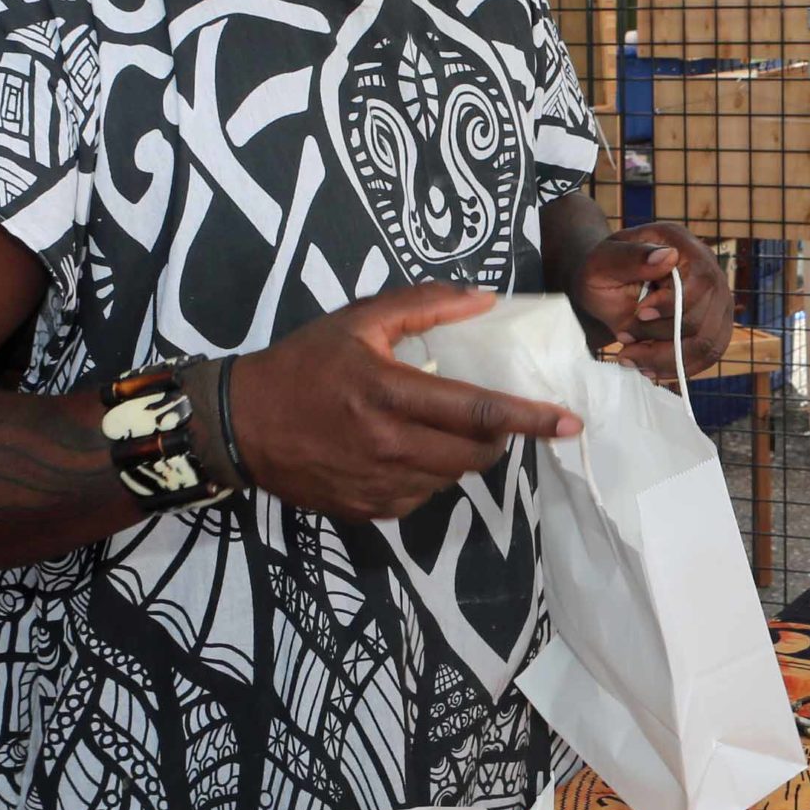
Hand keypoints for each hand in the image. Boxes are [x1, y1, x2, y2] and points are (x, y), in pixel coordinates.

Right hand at [227, 283, 579, 522]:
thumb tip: (483, 299)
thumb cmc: (304, 365)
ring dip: (461, 455)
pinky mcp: (368, 510)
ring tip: (437, 428)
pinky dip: (428, 476)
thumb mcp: (359, 321)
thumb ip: (423, 305)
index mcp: (389, 394)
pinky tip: (405, 452)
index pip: (478, 411)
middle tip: (488, 416)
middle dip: (497, 436)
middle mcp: (389, 445)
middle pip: (476, 453)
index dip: (530, 418)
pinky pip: (423, 498)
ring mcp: (378, 484)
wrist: (240, 425)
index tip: (569, 422)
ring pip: (453, 477)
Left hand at [570, 221, 732, 378]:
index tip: (639, 314)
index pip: (698, 282)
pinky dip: (679, 366)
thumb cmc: (603, 271)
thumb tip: (668, 257)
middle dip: (658, 336)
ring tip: (632, 357)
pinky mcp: (716, 322)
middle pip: (701, 319)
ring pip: (707, 343)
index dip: (671, 306)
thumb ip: (631, 258)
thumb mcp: (602, 262)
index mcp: (681, 244)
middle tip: (623, 337)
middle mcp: (709, 267)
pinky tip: (650, 367)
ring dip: (666, 358)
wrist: (609, 285)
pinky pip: (710, 354)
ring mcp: (718, 296)